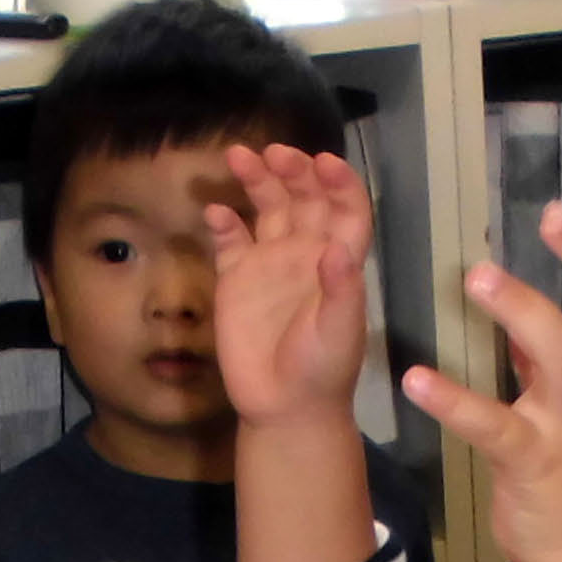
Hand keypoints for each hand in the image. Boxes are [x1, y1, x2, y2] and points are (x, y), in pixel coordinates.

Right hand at [206, 143, 375, 434]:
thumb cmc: (322, 370)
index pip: (345, 208)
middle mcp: (306, 252)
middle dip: (292, 171)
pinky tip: (216, 211)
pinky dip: (223, 222)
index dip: (338, 182)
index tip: (323, 162)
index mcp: (338, 260)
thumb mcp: (338, 331)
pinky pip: (230, 241)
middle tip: (274, 153)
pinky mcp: (236, 281)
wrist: (284, 407)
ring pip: (265, 208)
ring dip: (256, 180)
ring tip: (239, 157)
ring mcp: (269, 264)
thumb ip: (340, 289)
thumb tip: (334, 249)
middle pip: (303, 198)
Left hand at [401, 204, 561, 561]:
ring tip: (476, 276)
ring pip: (561, 356)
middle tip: (546, 221)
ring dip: (521, 311)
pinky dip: (452, 400)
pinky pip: (492, 425)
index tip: (560, 214)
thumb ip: (556, 373)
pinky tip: (414, 379)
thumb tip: (530, 329)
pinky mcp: (531, 464)